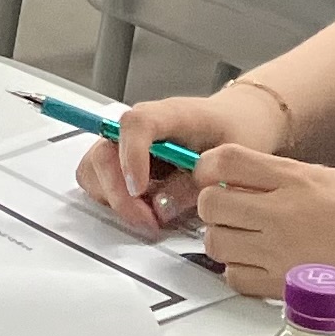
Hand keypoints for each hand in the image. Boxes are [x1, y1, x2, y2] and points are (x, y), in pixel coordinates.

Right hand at [71, 87, 293, 240]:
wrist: (239, 119)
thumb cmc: (237, 130)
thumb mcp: (229, 161)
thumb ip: (194, 186)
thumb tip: (161, 209)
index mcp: (171, 114)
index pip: (136, 124)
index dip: (131, 156)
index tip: (140, 189)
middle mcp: (141, 126)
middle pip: (104, 152)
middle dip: (118, 194)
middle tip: (147, 221)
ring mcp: (129, 143)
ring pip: (95, 169)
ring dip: (114, 199)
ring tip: (147, 218)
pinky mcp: (125, 160)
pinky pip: (102, 181)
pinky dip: (115, 200)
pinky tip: (144, 210)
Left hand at [169, 146, 334, 312]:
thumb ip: (290, 178)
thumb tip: (255, 180)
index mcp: (297, 180)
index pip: (225, 161)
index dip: (208, 167)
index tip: (214, 174)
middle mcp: (282, 215)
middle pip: (210, 204)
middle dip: (211, 204)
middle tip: (227, 208)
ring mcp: (281, 254)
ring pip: (215, 244)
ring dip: (222, 239)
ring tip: (243, 238)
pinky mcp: (287, 289)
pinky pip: (236, 279)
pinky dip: (237, 272)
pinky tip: (256, 265)